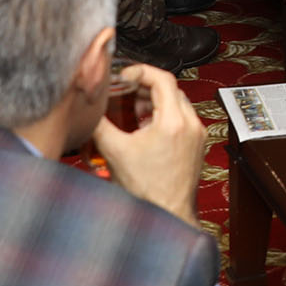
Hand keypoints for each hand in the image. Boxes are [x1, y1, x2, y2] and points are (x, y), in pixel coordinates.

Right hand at [96, 63, 207, 225]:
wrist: (168, 214)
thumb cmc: (148, 191)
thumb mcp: (115, 152)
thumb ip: (99, 125)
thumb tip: (88, 109)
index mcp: (174, 122)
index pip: (163, 78)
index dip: (141, 71)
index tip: (126, 76)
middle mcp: (191, 125)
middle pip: (170, 89)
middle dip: (146, 87)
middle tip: (126, 93)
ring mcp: (196, 135)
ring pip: (177, 103)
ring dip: (155, 102)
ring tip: (134, 112)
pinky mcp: (196, 144)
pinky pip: (182, 118)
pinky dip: (164, 116)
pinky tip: (146, 128)